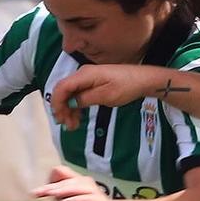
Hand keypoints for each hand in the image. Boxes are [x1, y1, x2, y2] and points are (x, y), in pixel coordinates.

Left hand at [32, 164, 121, 200]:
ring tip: (50, 195)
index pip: (60, 172)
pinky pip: (84, 198)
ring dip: (60, 191)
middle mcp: (84, 182)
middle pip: (64, 180)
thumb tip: (49, 193)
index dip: (50, 181)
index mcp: (76, 181)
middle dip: (49, 188)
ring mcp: (92, 190)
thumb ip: (61, 197)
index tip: (42, 193)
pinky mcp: (98, 200)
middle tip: (36, 194)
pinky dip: (73, 199)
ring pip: (73, 187)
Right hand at [47, 64, 167, 129]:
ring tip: (73, 126)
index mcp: (84, 75)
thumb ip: (85, 99)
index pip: (61, 87)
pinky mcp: (92, 83)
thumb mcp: (106, 96)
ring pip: (70, 95)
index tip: (59, 118)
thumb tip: (70, 104)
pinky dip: (76, 106)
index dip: (56, 103)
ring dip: (69, 110)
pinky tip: (78, 118)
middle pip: (64, 91)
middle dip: (62, 109)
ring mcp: (87, 79)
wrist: (143, 80)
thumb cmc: (126, 87)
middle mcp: (83, 74)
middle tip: (67, 126)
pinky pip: (78, 95)